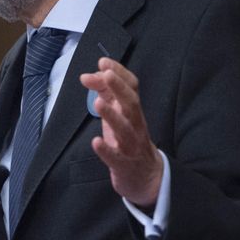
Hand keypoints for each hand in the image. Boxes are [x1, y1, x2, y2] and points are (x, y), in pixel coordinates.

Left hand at [80, 57, 162, 207]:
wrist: (147, 177)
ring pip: (124, 129)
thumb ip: (106, 93)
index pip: (132, 87)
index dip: (119, 74)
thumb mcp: (118, 114)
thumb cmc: (128, 140)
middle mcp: (135, 125)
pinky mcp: (123, 164)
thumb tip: (91, 74)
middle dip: (119, 88)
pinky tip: (96, 142)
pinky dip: (106, 150)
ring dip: (112, 115)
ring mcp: (131, 145)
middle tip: (106, 74)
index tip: (104, 61)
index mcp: (134, 111)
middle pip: (131, 104)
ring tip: (98, 102)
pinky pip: (115, 157)